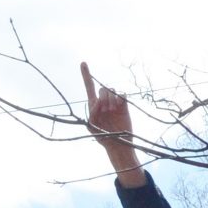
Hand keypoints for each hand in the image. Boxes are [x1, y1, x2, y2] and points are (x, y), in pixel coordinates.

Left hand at [81, 61, 144, 185]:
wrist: (118, 144)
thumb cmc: (103, 137)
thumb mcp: (92, 128)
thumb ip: (91, 115)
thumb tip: (96, 103)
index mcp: (93, 105)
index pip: (89, 87)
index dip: (86, 75)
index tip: (83, 63)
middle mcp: (104, 101)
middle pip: (102, 88)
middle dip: (103, 97)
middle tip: (105, 110)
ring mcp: (114, 102)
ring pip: (111, 90)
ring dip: (111, 99)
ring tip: (112, 111)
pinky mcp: (124, 105)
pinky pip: (122, 94)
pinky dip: (120, 98)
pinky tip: (119, 107)